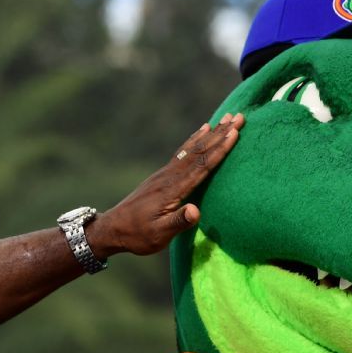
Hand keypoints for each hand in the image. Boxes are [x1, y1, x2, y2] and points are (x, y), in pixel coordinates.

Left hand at [86, 113, 243, 257]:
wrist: (113, 228)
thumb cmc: (138, 235)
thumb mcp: (158, 234)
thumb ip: (178, 222)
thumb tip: (196, 211)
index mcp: (172, 189)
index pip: (201, 166)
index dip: (219, 150)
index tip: (234, 133)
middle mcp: (169, 176)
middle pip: (199, 151)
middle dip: (220, 134)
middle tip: (239, 117)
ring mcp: (165, 173)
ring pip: (192, 148)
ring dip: (211, 133)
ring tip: (226, 118)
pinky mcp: (163, 175)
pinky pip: (183, 152)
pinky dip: (195, 139)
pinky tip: (202, 131)